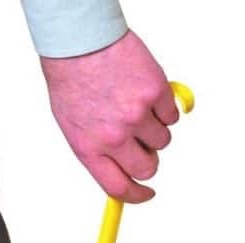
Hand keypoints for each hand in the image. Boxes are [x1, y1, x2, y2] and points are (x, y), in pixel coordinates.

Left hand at [41, 30, 178, 202]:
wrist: (80, 44)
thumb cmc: (73, 84)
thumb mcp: (74, 128)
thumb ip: (98, 153)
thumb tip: (119, 173)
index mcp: (90, 150)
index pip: (119, 187)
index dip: (136, 196)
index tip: (146, 194)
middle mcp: (114, 137)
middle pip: (147, 168)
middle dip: (148, 160)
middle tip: (142, 145)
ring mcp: (137, 115)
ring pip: (163, 140)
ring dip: (155, 130)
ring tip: (136, 108)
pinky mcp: (156, 92)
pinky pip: (172, 114)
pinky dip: (164, 108)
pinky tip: (145, 93)